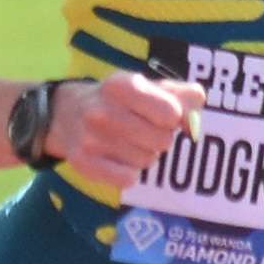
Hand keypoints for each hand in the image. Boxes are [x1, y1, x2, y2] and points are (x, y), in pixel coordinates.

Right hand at [47, 72, 195, 196]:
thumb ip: (180, 94)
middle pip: (163, 141)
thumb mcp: (147, 87)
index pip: (172, 113)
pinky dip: (129, 173)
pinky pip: (128, 179)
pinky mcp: (83, 162)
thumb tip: (197, 108)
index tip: (163, 114)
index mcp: (122, 85)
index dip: (174, 118)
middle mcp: (103, 110)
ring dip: (144, 155)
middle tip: (142, 130)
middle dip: (160, 138)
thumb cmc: (119, 101)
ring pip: (147, 161)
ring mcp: (91, 138)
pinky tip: (117, 158)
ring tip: (126, 142)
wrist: (66, 114)